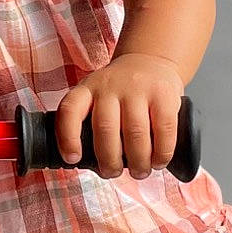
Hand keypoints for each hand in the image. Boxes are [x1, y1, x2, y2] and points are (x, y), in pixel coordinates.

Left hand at [55, 54, 183, 179]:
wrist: (152, 60)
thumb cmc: (120, 91)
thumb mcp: (96, 95)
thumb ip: (89, 122)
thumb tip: (89, 165)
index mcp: (87, 89)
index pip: (69, 111)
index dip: (68, 138)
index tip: (73, 159)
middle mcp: (110, 86)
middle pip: (105, 129)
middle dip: (109, 161)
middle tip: (113, 172)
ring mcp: (138, 88)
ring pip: (135, 133)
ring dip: (137, 161)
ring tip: (139, 172)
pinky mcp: (164, 94)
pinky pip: (164, 129)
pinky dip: (162, 152)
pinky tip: (159, 161)